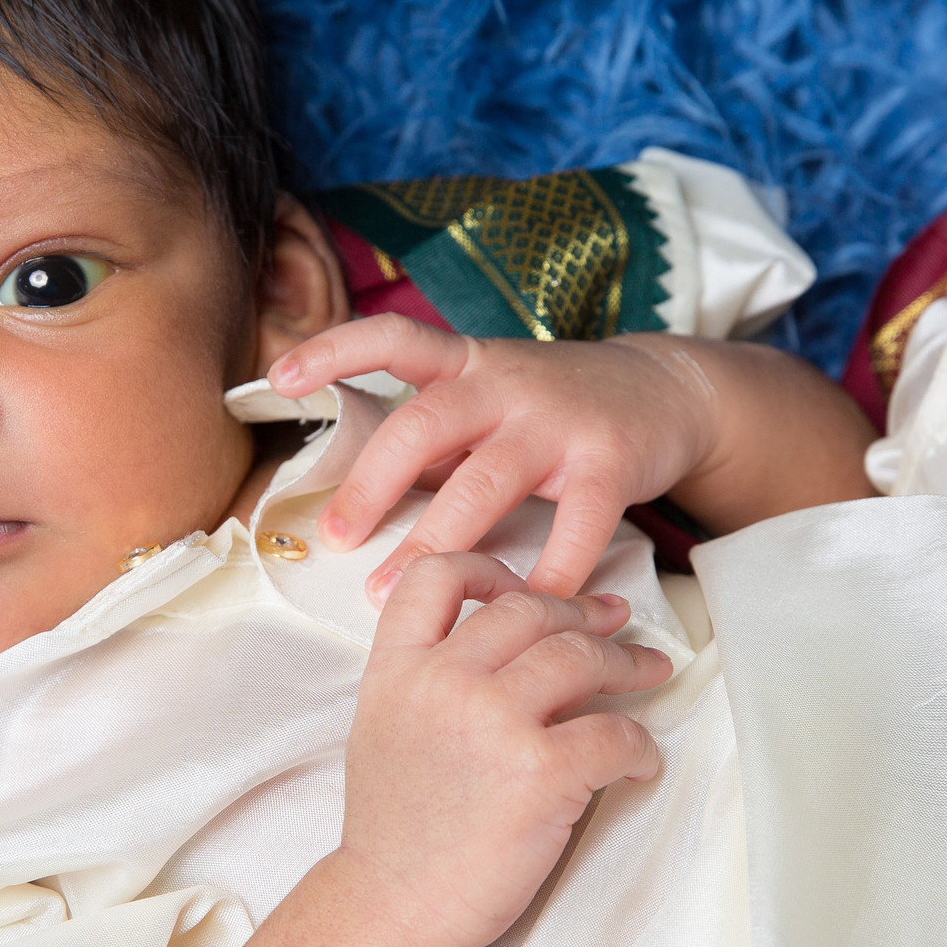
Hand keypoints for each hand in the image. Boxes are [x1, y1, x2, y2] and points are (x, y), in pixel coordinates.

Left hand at [269, 316, 720, 601]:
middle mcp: (507, 383)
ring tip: (395, 591)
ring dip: (437, 542)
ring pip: (485, 482)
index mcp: (468, 363)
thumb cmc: (555, 407)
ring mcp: (559, 421)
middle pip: (423, 425)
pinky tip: (522, 608)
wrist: (668, 389)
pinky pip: (575, 525)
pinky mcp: (611, 461)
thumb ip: (434, 436)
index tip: (277, 376)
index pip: (393, 338)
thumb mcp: (490, 398)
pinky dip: (547, 573)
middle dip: (371, 484)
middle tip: (337, 539)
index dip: (334, 350)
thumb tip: (355, 495)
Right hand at [333, 553, 668, 946]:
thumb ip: (432, 678)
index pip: (439, 577)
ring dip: (626, 664)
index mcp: (397, 670)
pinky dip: (639, 744)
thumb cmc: (397, 833)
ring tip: (648, 673)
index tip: (528, 586)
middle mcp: (442, 682)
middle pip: (531, 610)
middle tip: (616, 625)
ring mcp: (492, 722)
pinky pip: (615, 733)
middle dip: (584, 615)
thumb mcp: (387, 730)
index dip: (491, 568)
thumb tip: (516, 652)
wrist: (392, 908)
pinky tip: (639, 761)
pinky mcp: (540, 771)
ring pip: (581, 657)